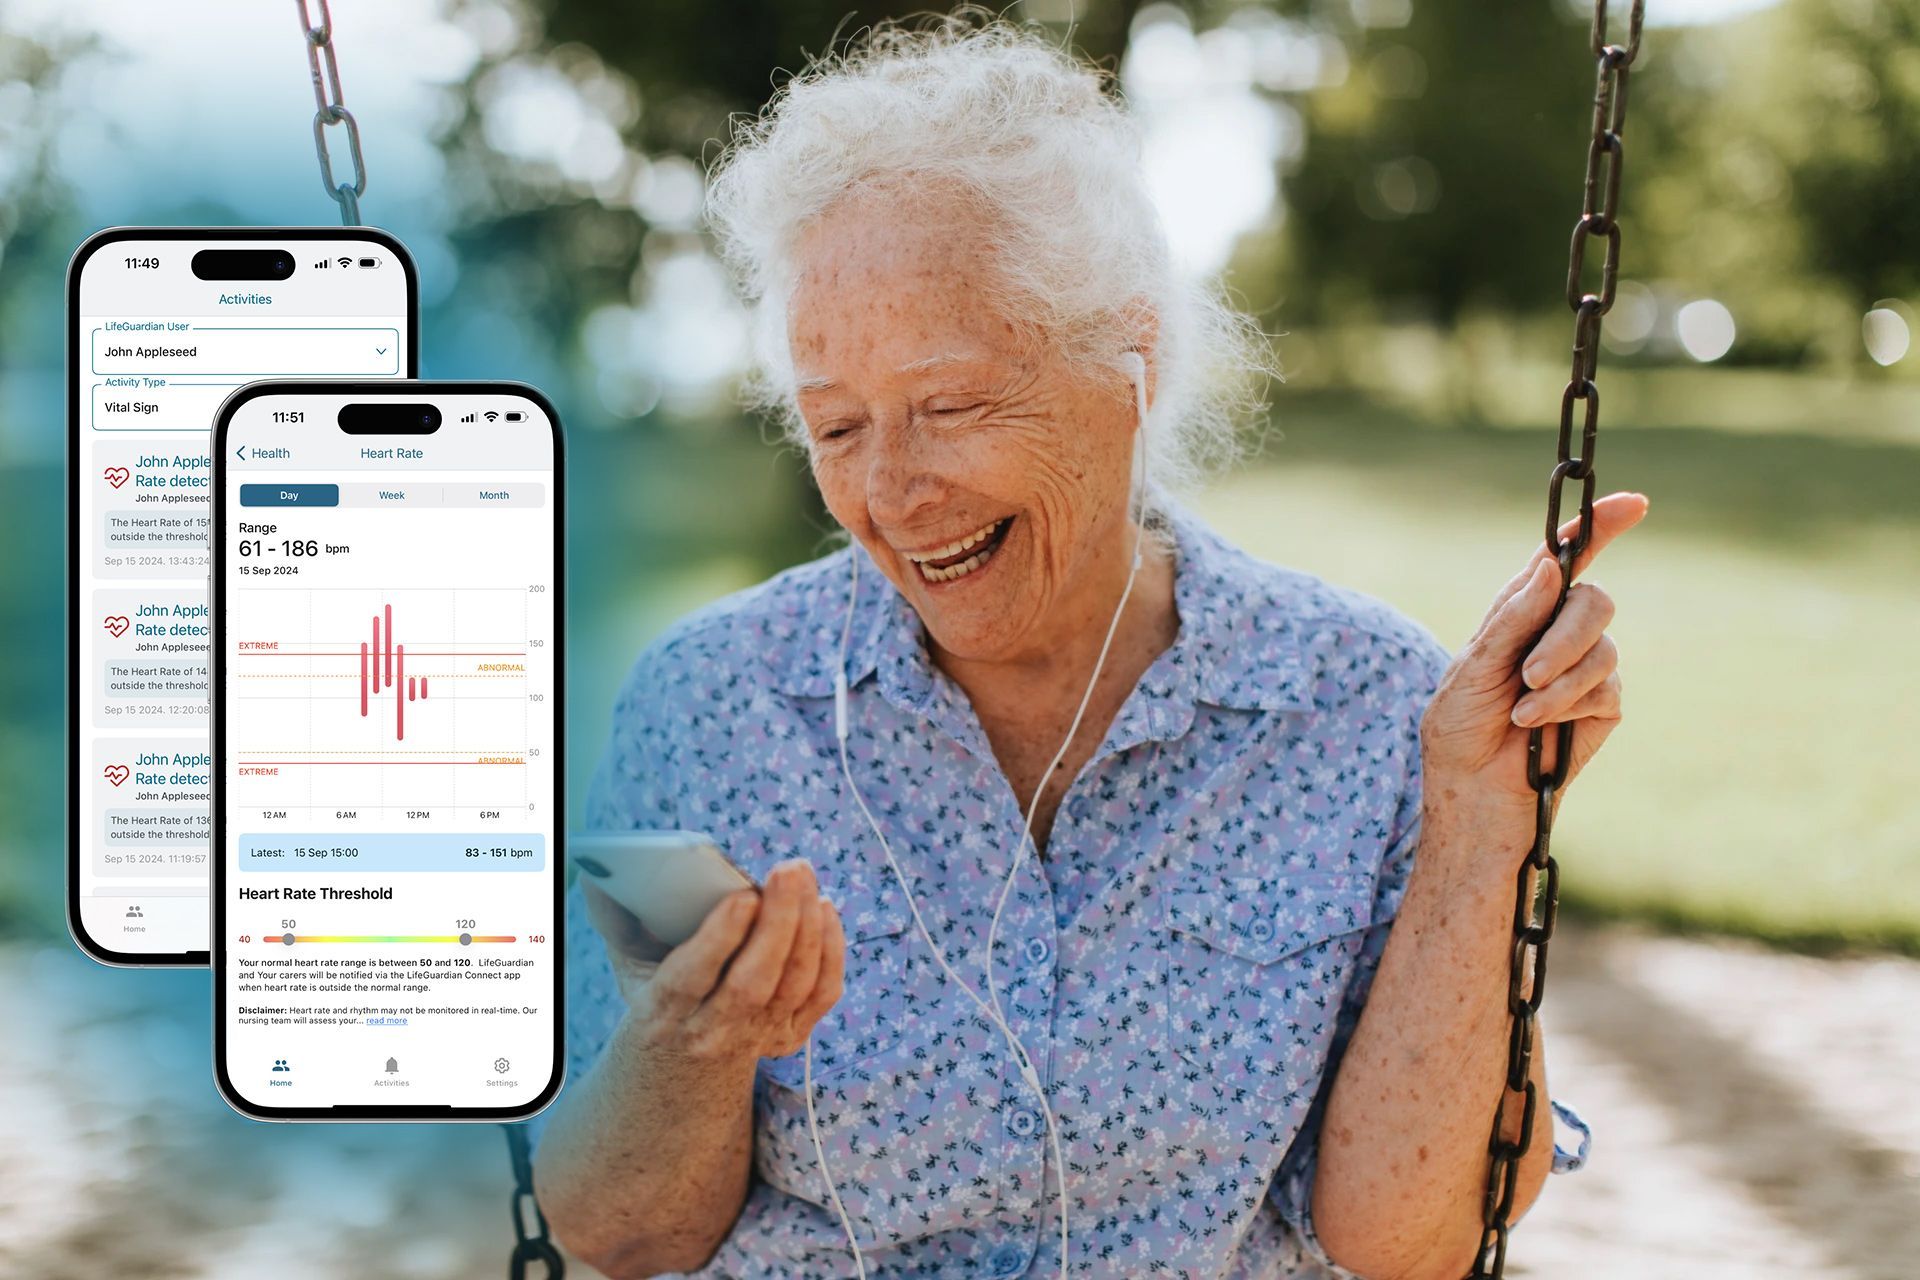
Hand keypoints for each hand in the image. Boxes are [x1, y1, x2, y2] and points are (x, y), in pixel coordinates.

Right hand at [582, 857, 845, 1067]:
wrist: (678, 1075)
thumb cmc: (653, 1000)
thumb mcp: (628, 969)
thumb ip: (617, 920)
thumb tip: (599, 872)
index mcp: (661, 1015)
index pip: (692, 979)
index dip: (720, 937)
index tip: (743, 895)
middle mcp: (711, 1033)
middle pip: (753, 982)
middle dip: (778, 921)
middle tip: (788, 868)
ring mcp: (754, 1039)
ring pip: (793, 985)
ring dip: (808, 927)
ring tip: (803, 877)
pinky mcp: (787, 1039)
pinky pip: (821, 995)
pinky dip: (831, 952)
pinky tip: (824, 910)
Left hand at [1420, 491, 1648, 823]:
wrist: (1473, 789)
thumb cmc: (1460, 726)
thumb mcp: (1473, 666)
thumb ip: (1513, 618)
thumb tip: (1551, 567)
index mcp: (1522, 610)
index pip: (1566, 559)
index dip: (1600, 527)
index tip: (1632, 504)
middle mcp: (1558, 631)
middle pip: (1595, 600)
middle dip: (1565, 635)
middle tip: (1528, 673)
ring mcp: (1585, 667)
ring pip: (1604, 646)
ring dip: (1560, 680)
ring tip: (1521, 711)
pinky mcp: (1601, 706)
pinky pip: (1606, 689)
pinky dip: (1567, 706)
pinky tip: (1537, 728)